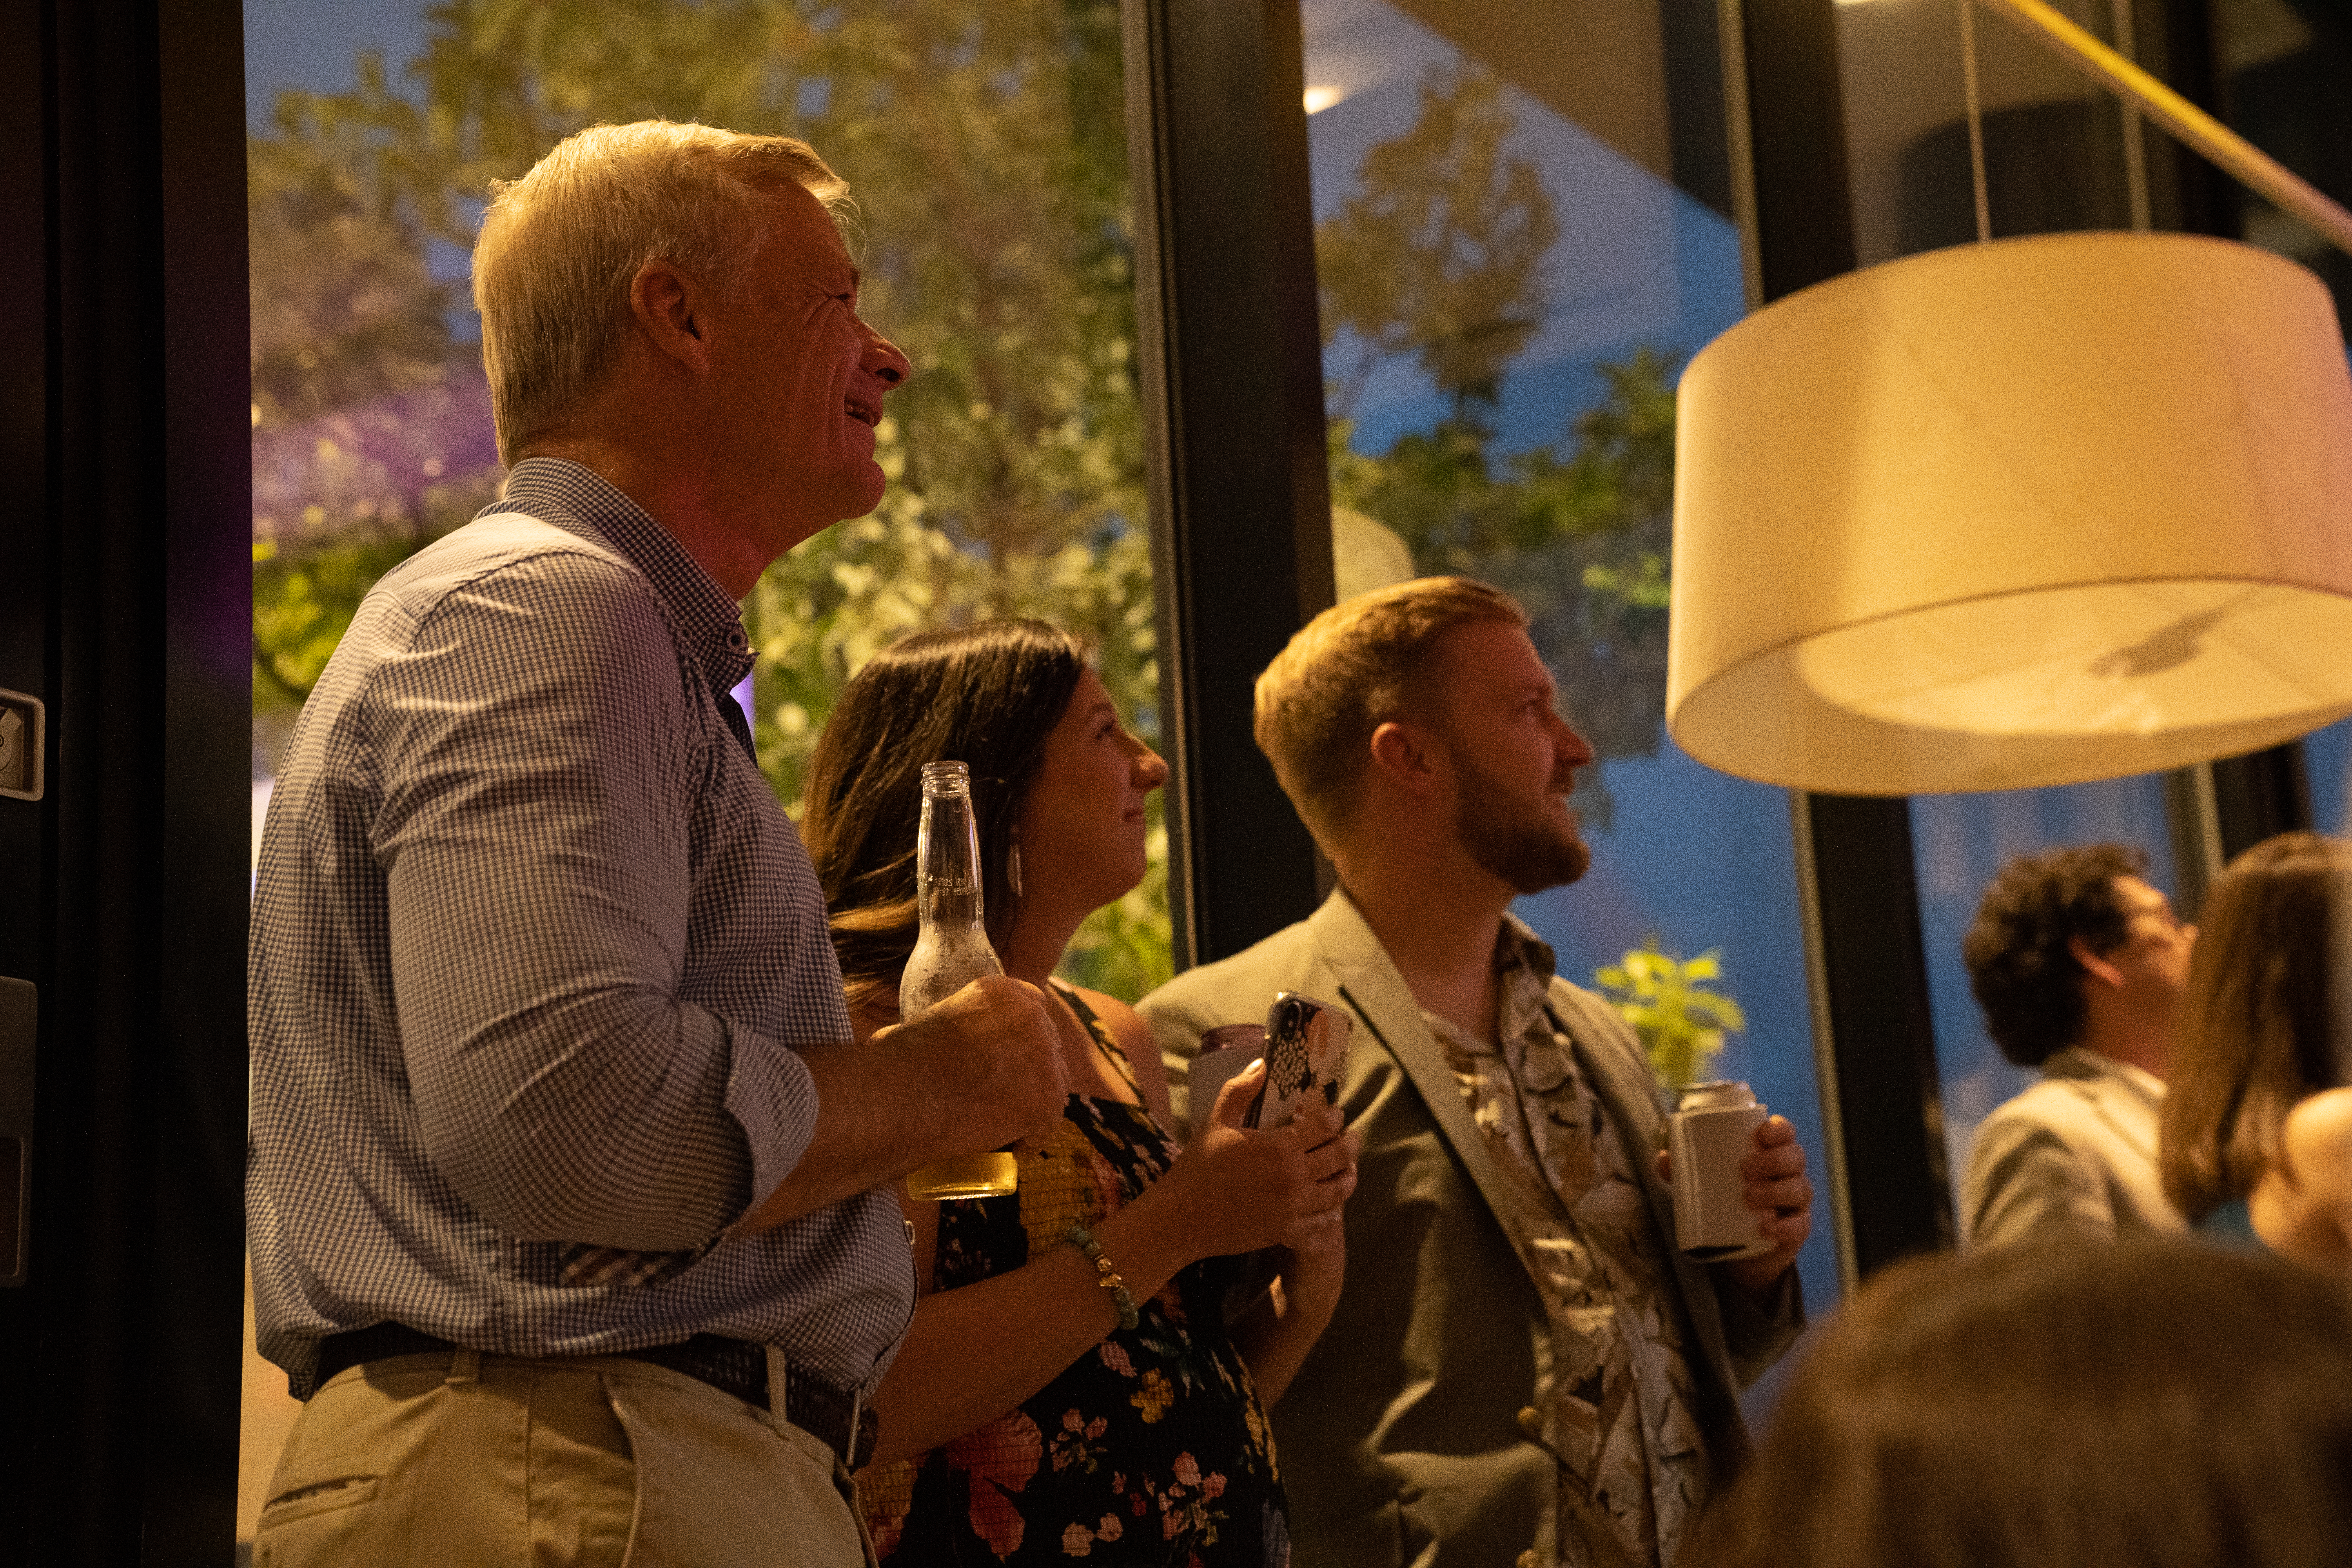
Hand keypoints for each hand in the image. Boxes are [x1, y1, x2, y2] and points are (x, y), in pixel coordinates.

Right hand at [879, 975, 1066, 1158]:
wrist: (899, 1096)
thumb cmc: (896, 1064)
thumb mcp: (929, 1022)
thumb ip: (955, 1025)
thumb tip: (949, 1046)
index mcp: (1000, 991)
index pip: (1030, 1007)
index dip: (1018, 1039)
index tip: (1005, 1060)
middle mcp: (1031, 1015)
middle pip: (1046, 1046)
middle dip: (1029, 1071)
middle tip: (1002, 1096)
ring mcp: (1044, 1057)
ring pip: (1052, 1084)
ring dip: (1031, 1104)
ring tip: (1000, 1127)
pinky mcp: (1047, 1100)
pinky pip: (1046, 1124)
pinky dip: (1028, 1139)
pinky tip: (1005, 1149)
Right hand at [1152, 1062, 1359, 1264]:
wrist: (1181, 1219)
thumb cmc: (1197, 1168)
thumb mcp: (1215, 1122)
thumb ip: (1240, 1091)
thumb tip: (1262, 1064)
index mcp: (1279, 1146)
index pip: (1323, 1126)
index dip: (1335, 1117)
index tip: (1336, 1114)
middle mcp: (1294, 1176)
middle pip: (1340, 1156)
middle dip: (1350, 1143)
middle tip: (1351, 1138)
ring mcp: (1294, 1207)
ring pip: (1339, 1191)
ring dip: (1348, 1177)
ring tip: (1348, 1169)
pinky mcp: (1288, 1231)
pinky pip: (1322, 1221)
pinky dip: (1331, 1211)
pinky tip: (1330, 1205)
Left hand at [1655, 1114, 1811, 1297]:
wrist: (1742, 1250)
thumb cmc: (1726, 1203)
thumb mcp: (1705, 1185)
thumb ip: (1684, 1170)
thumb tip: (1663, 1157)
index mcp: (1770, 1154)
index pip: (1784, 1133)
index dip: (1779, 1129)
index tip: (1762, 1133)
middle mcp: (1789, 1174)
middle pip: (1795, 1157)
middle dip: (1773, 1160)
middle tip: (1744, 1169)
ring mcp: (1796, 1202)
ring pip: (1800, 1188)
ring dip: (1775, 1190)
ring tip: (1749, 1197)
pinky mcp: (1798, 1228)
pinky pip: (1798, 1225)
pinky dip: (1783, 1225)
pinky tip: (1765, 1227)